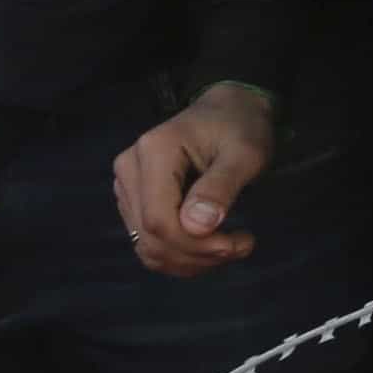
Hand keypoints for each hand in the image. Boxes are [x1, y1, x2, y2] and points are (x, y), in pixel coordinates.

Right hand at [112, 83, 277, 276]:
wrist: (229, 111)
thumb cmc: (241, 127)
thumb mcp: (246, 153)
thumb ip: (221, 186)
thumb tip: (197, 227)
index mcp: (154, 151)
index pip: (159, 219)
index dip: (195, 244)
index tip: (237, 244)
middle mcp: (130, 168)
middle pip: (151, 237)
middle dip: (198, 255)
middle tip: (242, 247)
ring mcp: (127, 186)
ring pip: (147, 246)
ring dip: (190, 260)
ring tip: (230, 247)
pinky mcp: (134, 201)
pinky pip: (148, 243)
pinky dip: (179, 256)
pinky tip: (210, 248)